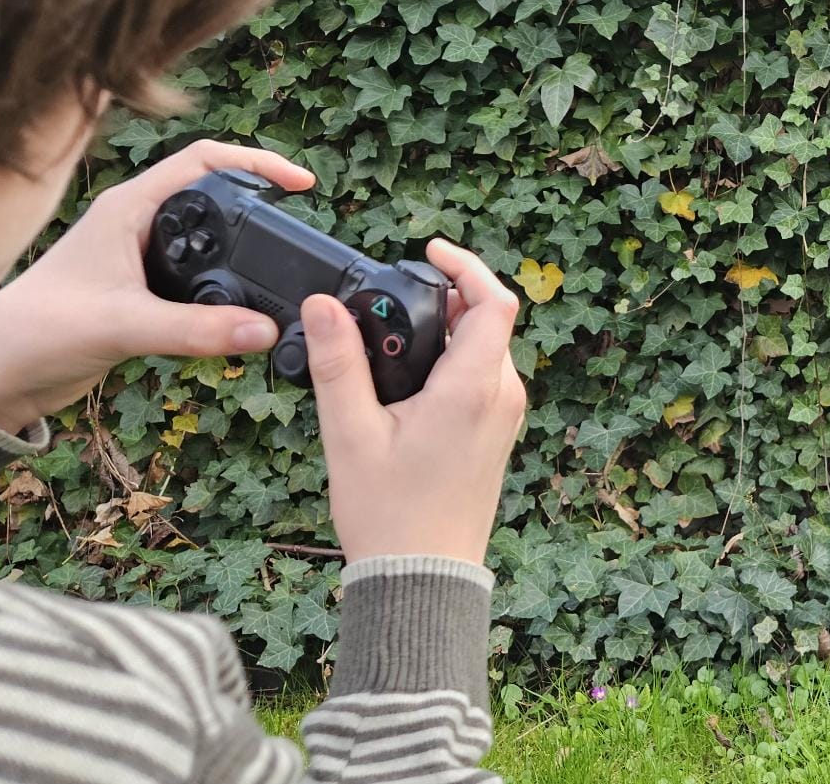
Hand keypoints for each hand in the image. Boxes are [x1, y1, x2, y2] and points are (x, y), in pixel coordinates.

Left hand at [0, 141, 315, 433]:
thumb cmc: (37, 330)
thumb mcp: (123, 325)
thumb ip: (197, 330)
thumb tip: (266, 329)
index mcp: (128, 208)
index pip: (203, 162)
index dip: (257, 163)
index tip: (301, 182)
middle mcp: (136, 225)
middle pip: (213, 194)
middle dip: (260, 199)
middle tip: (301, 216)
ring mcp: (139, 258)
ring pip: (209, 238)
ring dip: (246, 245)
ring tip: (283, 258)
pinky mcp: (142, 292)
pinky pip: (200, 276)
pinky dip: (230, 283)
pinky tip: (246, 306)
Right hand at [309, 238, 525, 564]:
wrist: (423, 577)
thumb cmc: (389, 514)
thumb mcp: (350, 433)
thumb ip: (339, 364)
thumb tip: (325, 303)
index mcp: (473, 389)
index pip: (495, 301)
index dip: (466, 265)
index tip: (428, 251)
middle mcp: (502, 397)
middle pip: (490, 320)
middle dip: (449, 296)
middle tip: (396, 293)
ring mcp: (505, 417)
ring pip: (487, 349)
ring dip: (451, 329)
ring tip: (395, 330)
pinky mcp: (497, 434)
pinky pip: (485, 378)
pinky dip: (455, 359)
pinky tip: (410, 374)